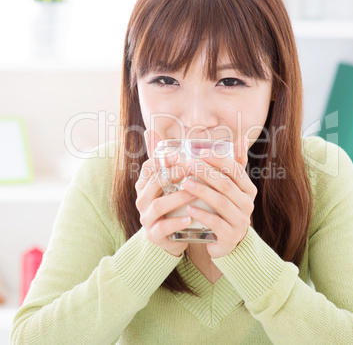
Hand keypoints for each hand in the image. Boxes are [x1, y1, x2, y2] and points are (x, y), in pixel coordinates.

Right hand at [135, 130, 194, 256]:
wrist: (172, 237)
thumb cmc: (173, 206)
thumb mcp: (170, 184)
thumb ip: (166, 161)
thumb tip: (152, 131)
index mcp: (145, 185)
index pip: (148, 168)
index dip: (161, 160)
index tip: (177, 155)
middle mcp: (142, 200)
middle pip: (155, 183)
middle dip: (173, 175)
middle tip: (192, 170)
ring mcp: (146, 218)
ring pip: (159, 204)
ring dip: (178, 197)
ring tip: (195, 193)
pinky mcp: (153, 234)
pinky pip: (163, 227)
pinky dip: (176, 222)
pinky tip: (190, 217)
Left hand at [182, 137, 256, 257]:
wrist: (226, 241)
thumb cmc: (225, 208)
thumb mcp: (232, 187)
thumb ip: (234, 165)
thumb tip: (241, 138)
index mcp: (248, 189)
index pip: (235, 170)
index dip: (218, 160)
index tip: (200, 154)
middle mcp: (248, 204)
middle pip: (226, 184)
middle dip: (206, 173)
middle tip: (187, 166)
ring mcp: (241, 221)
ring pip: (221, 202)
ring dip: (202, 191)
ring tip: (185, 183)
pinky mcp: (231, 236)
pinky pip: (216, 223)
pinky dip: (202, 214)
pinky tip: (189, 208)